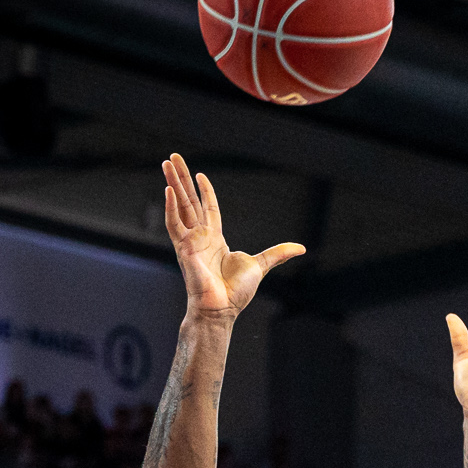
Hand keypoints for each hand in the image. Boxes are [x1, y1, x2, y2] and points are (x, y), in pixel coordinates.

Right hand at [162, 154, 304, 318]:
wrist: (222, 309)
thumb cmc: (236, 292)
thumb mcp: (261, 265)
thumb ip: (278, 253)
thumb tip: (301, 248)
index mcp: (215, 239)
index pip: (208, 208)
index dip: (205, 190)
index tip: (199, 174)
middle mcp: (200, 237)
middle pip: (190, 201)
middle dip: (182, 179)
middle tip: (174, 158)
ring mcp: (189, 241)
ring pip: (179, 206)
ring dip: (173, 184)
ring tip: (166, 163)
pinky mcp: (183, 249)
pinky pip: (173, 224)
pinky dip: (170, 207)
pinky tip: (168, 189)